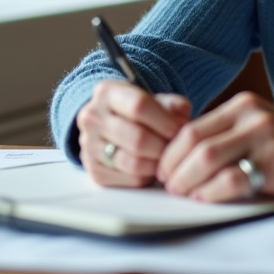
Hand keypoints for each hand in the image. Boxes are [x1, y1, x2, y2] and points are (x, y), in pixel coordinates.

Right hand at [76, 80, 190, 187]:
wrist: (109, 124)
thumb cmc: (138, 112)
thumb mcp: (155, 99)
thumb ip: (173, 105)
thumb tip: (183, 124)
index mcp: (107, 93)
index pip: (139, 105)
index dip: (165, 120)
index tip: (181, 129)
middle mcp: (92, 118)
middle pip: (137, 139)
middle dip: (164, 146)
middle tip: (177, 148)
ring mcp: (89, 146)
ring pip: (134, 164)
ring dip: (158, 164)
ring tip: (167, 157)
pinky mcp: (95, 171)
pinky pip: (131, 180)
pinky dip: (148, 176)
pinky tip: (153, 166)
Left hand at [156, 92, 273, 201]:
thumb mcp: (259, 127)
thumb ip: (227, 136)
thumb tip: (183, 161)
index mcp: (242, 106)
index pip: (190, 129)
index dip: (170, 154)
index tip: (163, 171)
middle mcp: (251, 117)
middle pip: (193, 143)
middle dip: (174, 170)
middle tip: (170, 187)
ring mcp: (265, 139)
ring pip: (207, 159)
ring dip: (188, 183)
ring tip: (185, 195)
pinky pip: (233, 179)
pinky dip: (212, 193)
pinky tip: (209, 199)